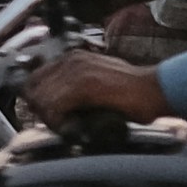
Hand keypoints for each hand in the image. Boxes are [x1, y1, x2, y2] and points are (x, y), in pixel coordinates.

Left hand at [23, 49, 162, 126]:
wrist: (154, 90)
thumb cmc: (131, 92)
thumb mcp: (97, 82)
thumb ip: (75, 89)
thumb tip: (56, 108)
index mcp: (72, 58)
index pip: (33, 79)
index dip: (37, 101)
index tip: (49, 116)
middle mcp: (70, 60)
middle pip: (32, 89)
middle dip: (40, 111)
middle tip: (58, 124)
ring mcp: (76, 71)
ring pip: (41, 99)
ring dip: (49, 119)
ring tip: (67, 127)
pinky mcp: (84, 85)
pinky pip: (54, 107)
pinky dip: (58, 122)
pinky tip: (72, 128)